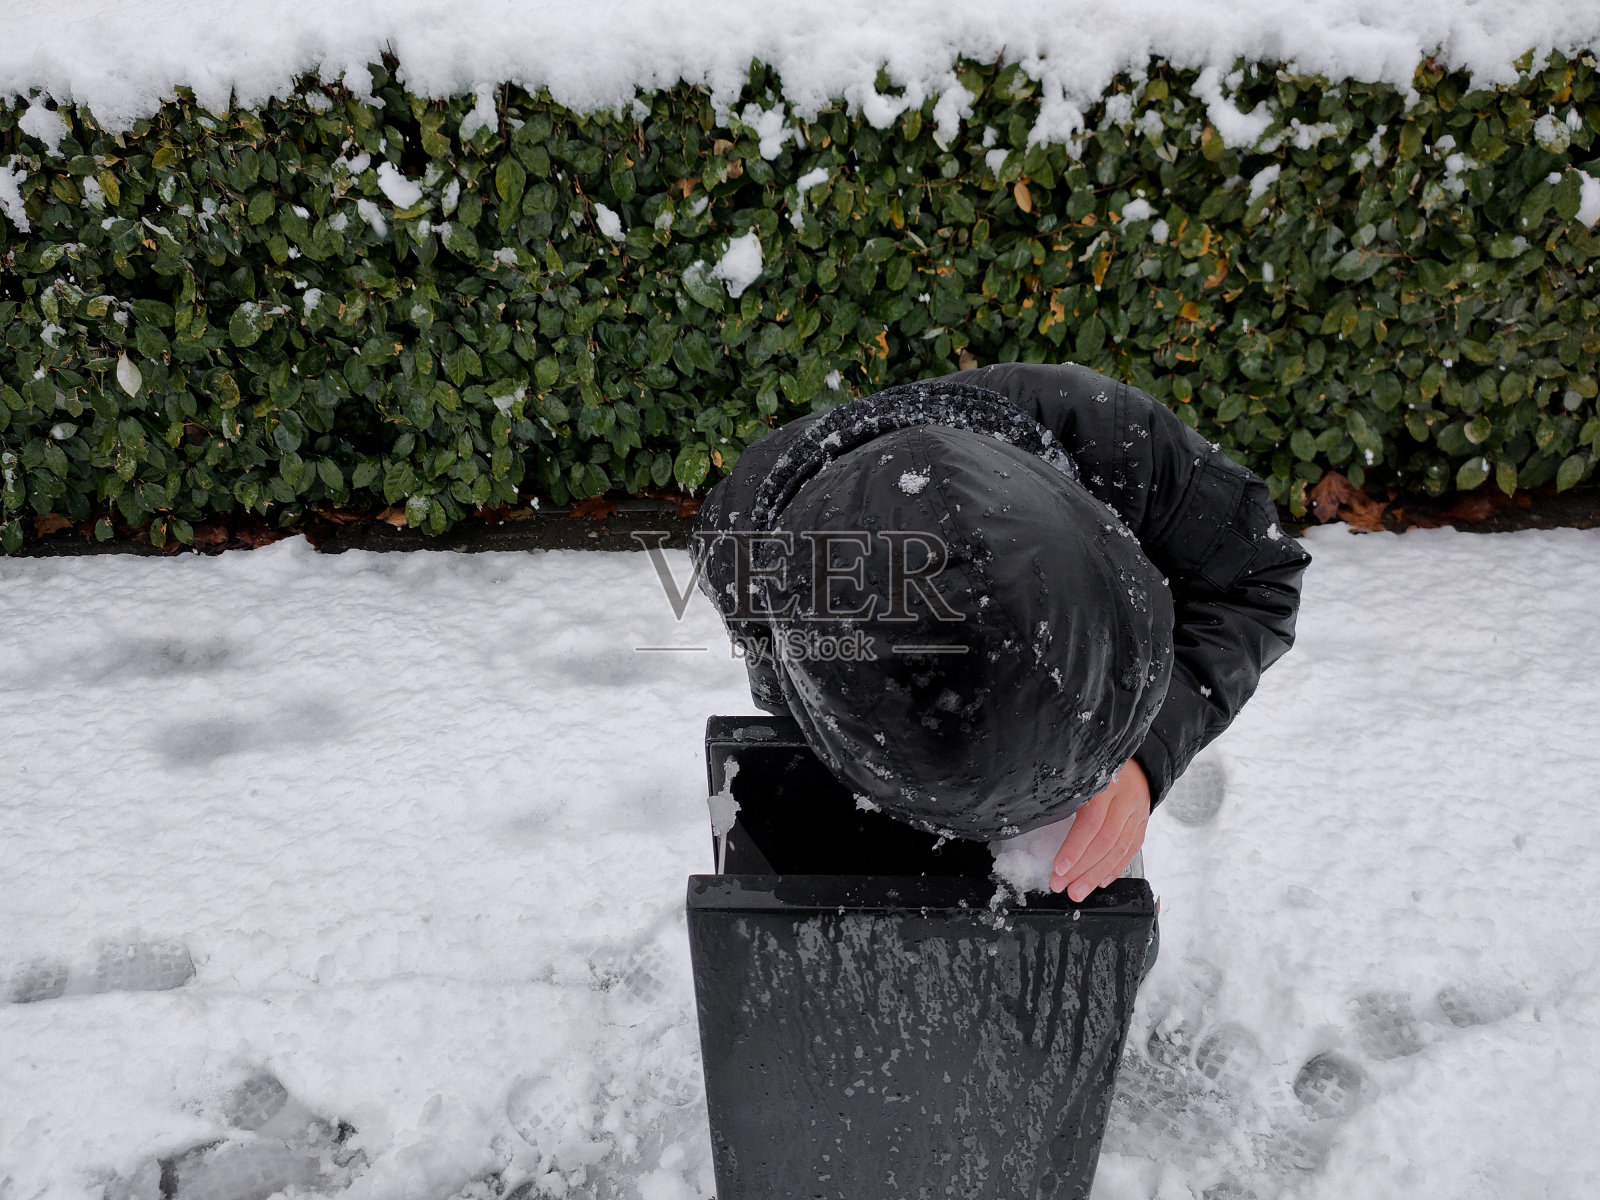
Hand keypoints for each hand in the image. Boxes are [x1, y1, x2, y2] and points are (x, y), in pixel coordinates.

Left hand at [1049, 758, 1150, 899]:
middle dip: (1082, 868)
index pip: (1091, 821)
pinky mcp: (1143, 820)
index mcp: (1104, 782)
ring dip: (1096, 874)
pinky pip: (1131, 848)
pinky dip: (1116, 867)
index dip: (1075, 847)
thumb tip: (1039, 818)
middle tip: (1061, 886)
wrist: (1137, 756)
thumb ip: (1065, 794)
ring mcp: (1137, 811)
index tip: (1058, 867)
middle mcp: (1125, 798)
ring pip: (1118, 849)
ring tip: (1078, 891)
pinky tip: (1102, 881)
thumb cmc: (1095, 762)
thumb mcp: (1078, 771)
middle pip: (1105, 840)